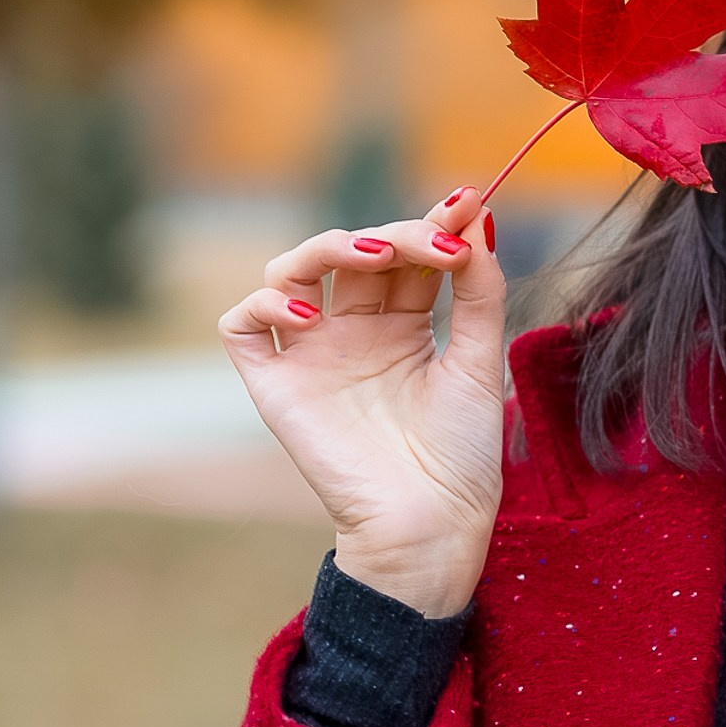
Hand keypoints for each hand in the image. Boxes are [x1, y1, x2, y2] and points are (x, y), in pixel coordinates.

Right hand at [217, 185, 504, 617]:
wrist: (431, 523)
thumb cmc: (460, 455)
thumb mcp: (481, 363)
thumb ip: (480, 292)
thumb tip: (480, 217)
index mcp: (404, 325)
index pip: (406, 256)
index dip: (430, 226)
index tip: (465, 203)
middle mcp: (353, 332)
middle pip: (356, 253)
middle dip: (395, 234)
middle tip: (436, 241)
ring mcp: (312, 354)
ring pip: (293, 269)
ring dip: (330, 248)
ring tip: (376, 258)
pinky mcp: (275, 384)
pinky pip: (244, 324)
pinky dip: (267, 305)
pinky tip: (311, 317)